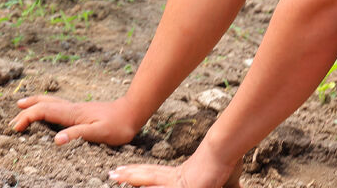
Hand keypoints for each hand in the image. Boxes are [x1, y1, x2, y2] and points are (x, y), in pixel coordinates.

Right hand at [11, 95, 140, 145]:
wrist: (132, 112)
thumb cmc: (118, 125)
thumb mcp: (99, 133)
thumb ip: (78, 135)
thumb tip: (56, 140)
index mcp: (72, 113)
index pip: (43, 112)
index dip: (27, 118)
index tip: (16, 128)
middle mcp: (72, 108)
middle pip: (43, 104)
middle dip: (26, 111)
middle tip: (12, 121)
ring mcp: (76, 108)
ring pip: (50, 102)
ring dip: (34, 104)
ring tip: (21, 106)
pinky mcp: (80, 110)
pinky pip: (57, 106)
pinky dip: (45, 106)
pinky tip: (47, 110)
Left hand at [108, 151, 242, 187]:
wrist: (225, 152)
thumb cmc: (224, 162)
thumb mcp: (212, 177)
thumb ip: (206, 180)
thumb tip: (208, 181)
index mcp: (181, 174)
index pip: (154, 173)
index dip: (138, 173)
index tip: (123, 172)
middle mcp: (176, 177)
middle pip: (147, 174)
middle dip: (129, 175)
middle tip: (111, 174)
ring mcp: (178, 181)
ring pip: (150, 180)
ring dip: (133, 179)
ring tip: (115, 177)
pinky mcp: (184, 186)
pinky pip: (164, 187)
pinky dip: (150, 187)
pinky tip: (136, 186)